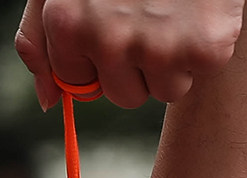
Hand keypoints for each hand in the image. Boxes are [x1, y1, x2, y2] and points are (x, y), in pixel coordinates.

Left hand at [15, 0, 244, 108]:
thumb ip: (42, 37)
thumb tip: (49, 100)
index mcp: (68, 23)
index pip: (78, 83)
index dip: (96, 58)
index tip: (112, 23)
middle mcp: (109, 41)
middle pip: (124, 95)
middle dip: (136, 63)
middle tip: (148, 10)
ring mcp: (158, 47)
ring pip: (164, 89)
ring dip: (171, 58)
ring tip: (173, 9)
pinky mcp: (204, 48)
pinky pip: (199, 72)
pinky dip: (204, 44)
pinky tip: (197, 9)